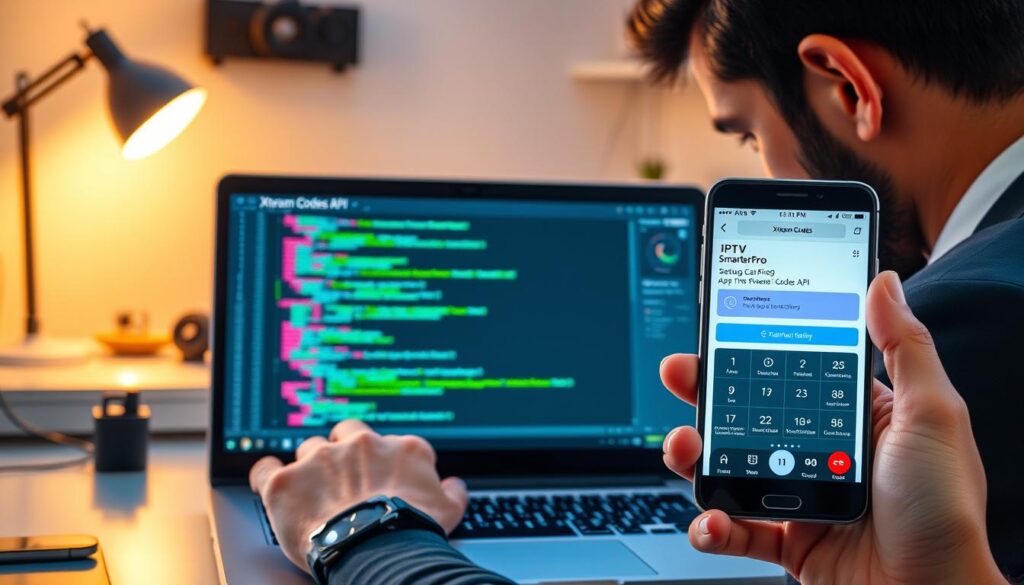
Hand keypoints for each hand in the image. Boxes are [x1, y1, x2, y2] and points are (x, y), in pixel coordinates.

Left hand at [248, 420, 467, 571]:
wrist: (379, 551)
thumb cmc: (414, 533)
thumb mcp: (448, 512)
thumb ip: (452, 493)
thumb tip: (455, 486)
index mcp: (400, 449)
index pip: (390, 441)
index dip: (381, 458)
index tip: (377, 474)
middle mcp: (361, 444)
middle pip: (345, 432)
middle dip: (342, 449)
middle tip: (341, 476)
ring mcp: (321, 459)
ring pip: (308, 450)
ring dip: (310, 468)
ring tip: (310, 493)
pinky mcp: (286, 481)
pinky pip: (266, 469)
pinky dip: (267, 476)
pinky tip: (270, 483)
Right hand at [660, 271, 1006, 584]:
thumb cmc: (946, 512)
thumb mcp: (934, 417)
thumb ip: (905, 347)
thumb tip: (883, 283)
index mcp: (858, 417)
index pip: (794, 369)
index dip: (752, 348)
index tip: (719, 329)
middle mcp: (825, 452)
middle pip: (750, 412)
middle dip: (707, 394)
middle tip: (680, 375)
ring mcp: (801, 497)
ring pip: (731, 465)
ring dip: (697, 456)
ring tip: (685, 450)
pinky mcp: (788, 542)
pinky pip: (736, 529)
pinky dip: (712, 526)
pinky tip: (711, 519)